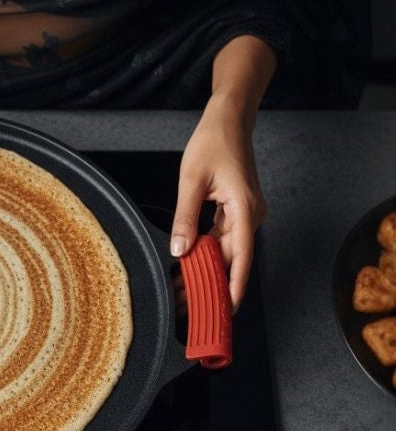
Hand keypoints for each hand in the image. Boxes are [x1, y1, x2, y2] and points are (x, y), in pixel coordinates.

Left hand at [170, 95, 267, 309]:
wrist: (229, 120)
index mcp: (245, 208)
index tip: (227, 309)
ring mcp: (246, 213)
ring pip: (227, 249)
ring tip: (185, 288)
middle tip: (189, 304)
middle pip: (232, 257)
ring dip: (208, 267)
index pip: (242, 256)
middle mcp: (251, 215)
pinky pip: (224, 237)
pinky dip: (209, 250)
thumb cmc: (213, 143)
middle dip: (212, 282)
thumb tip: (179, 250)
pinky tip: (191, 262)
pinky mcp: (238, 210)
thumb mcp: (191, 180)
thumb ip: (185, 217)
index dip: (235, 286)